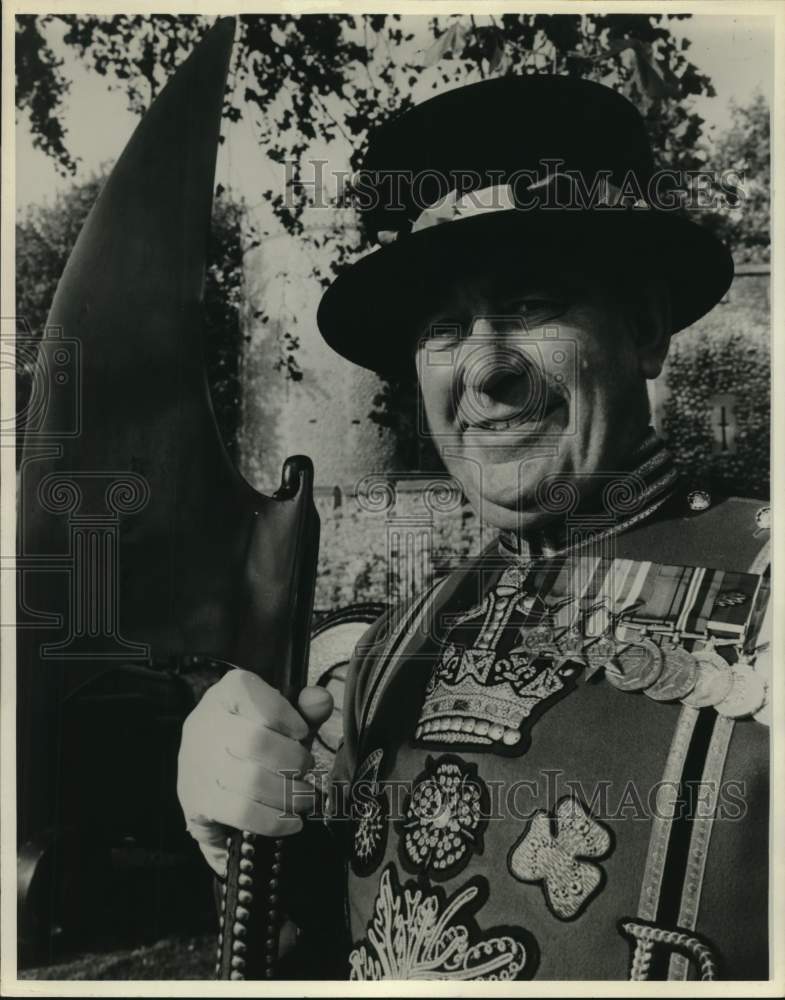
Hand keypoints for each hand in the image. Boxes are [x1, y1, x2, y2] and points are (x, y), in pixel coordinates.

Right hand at [177, 668, 333, 874]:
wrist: (216, 771)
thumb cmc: (257, 737)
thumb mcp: (283, 718)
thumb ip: (305, 708)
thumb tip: (322, 700)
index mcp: (225, 694)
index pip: (247, 692)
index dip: (283, 713)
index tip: (302, 732)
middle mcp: (205, 725)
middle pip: (255, 741)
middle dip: (293, 760)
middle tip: (307, 769)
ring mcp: (197, 765)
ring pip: (250, 781)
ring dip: (290, 794)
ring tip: (305, 797)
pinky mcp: (197, 801)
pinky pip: (242, 813)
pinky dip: (275, 821)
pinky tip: (292, 821)